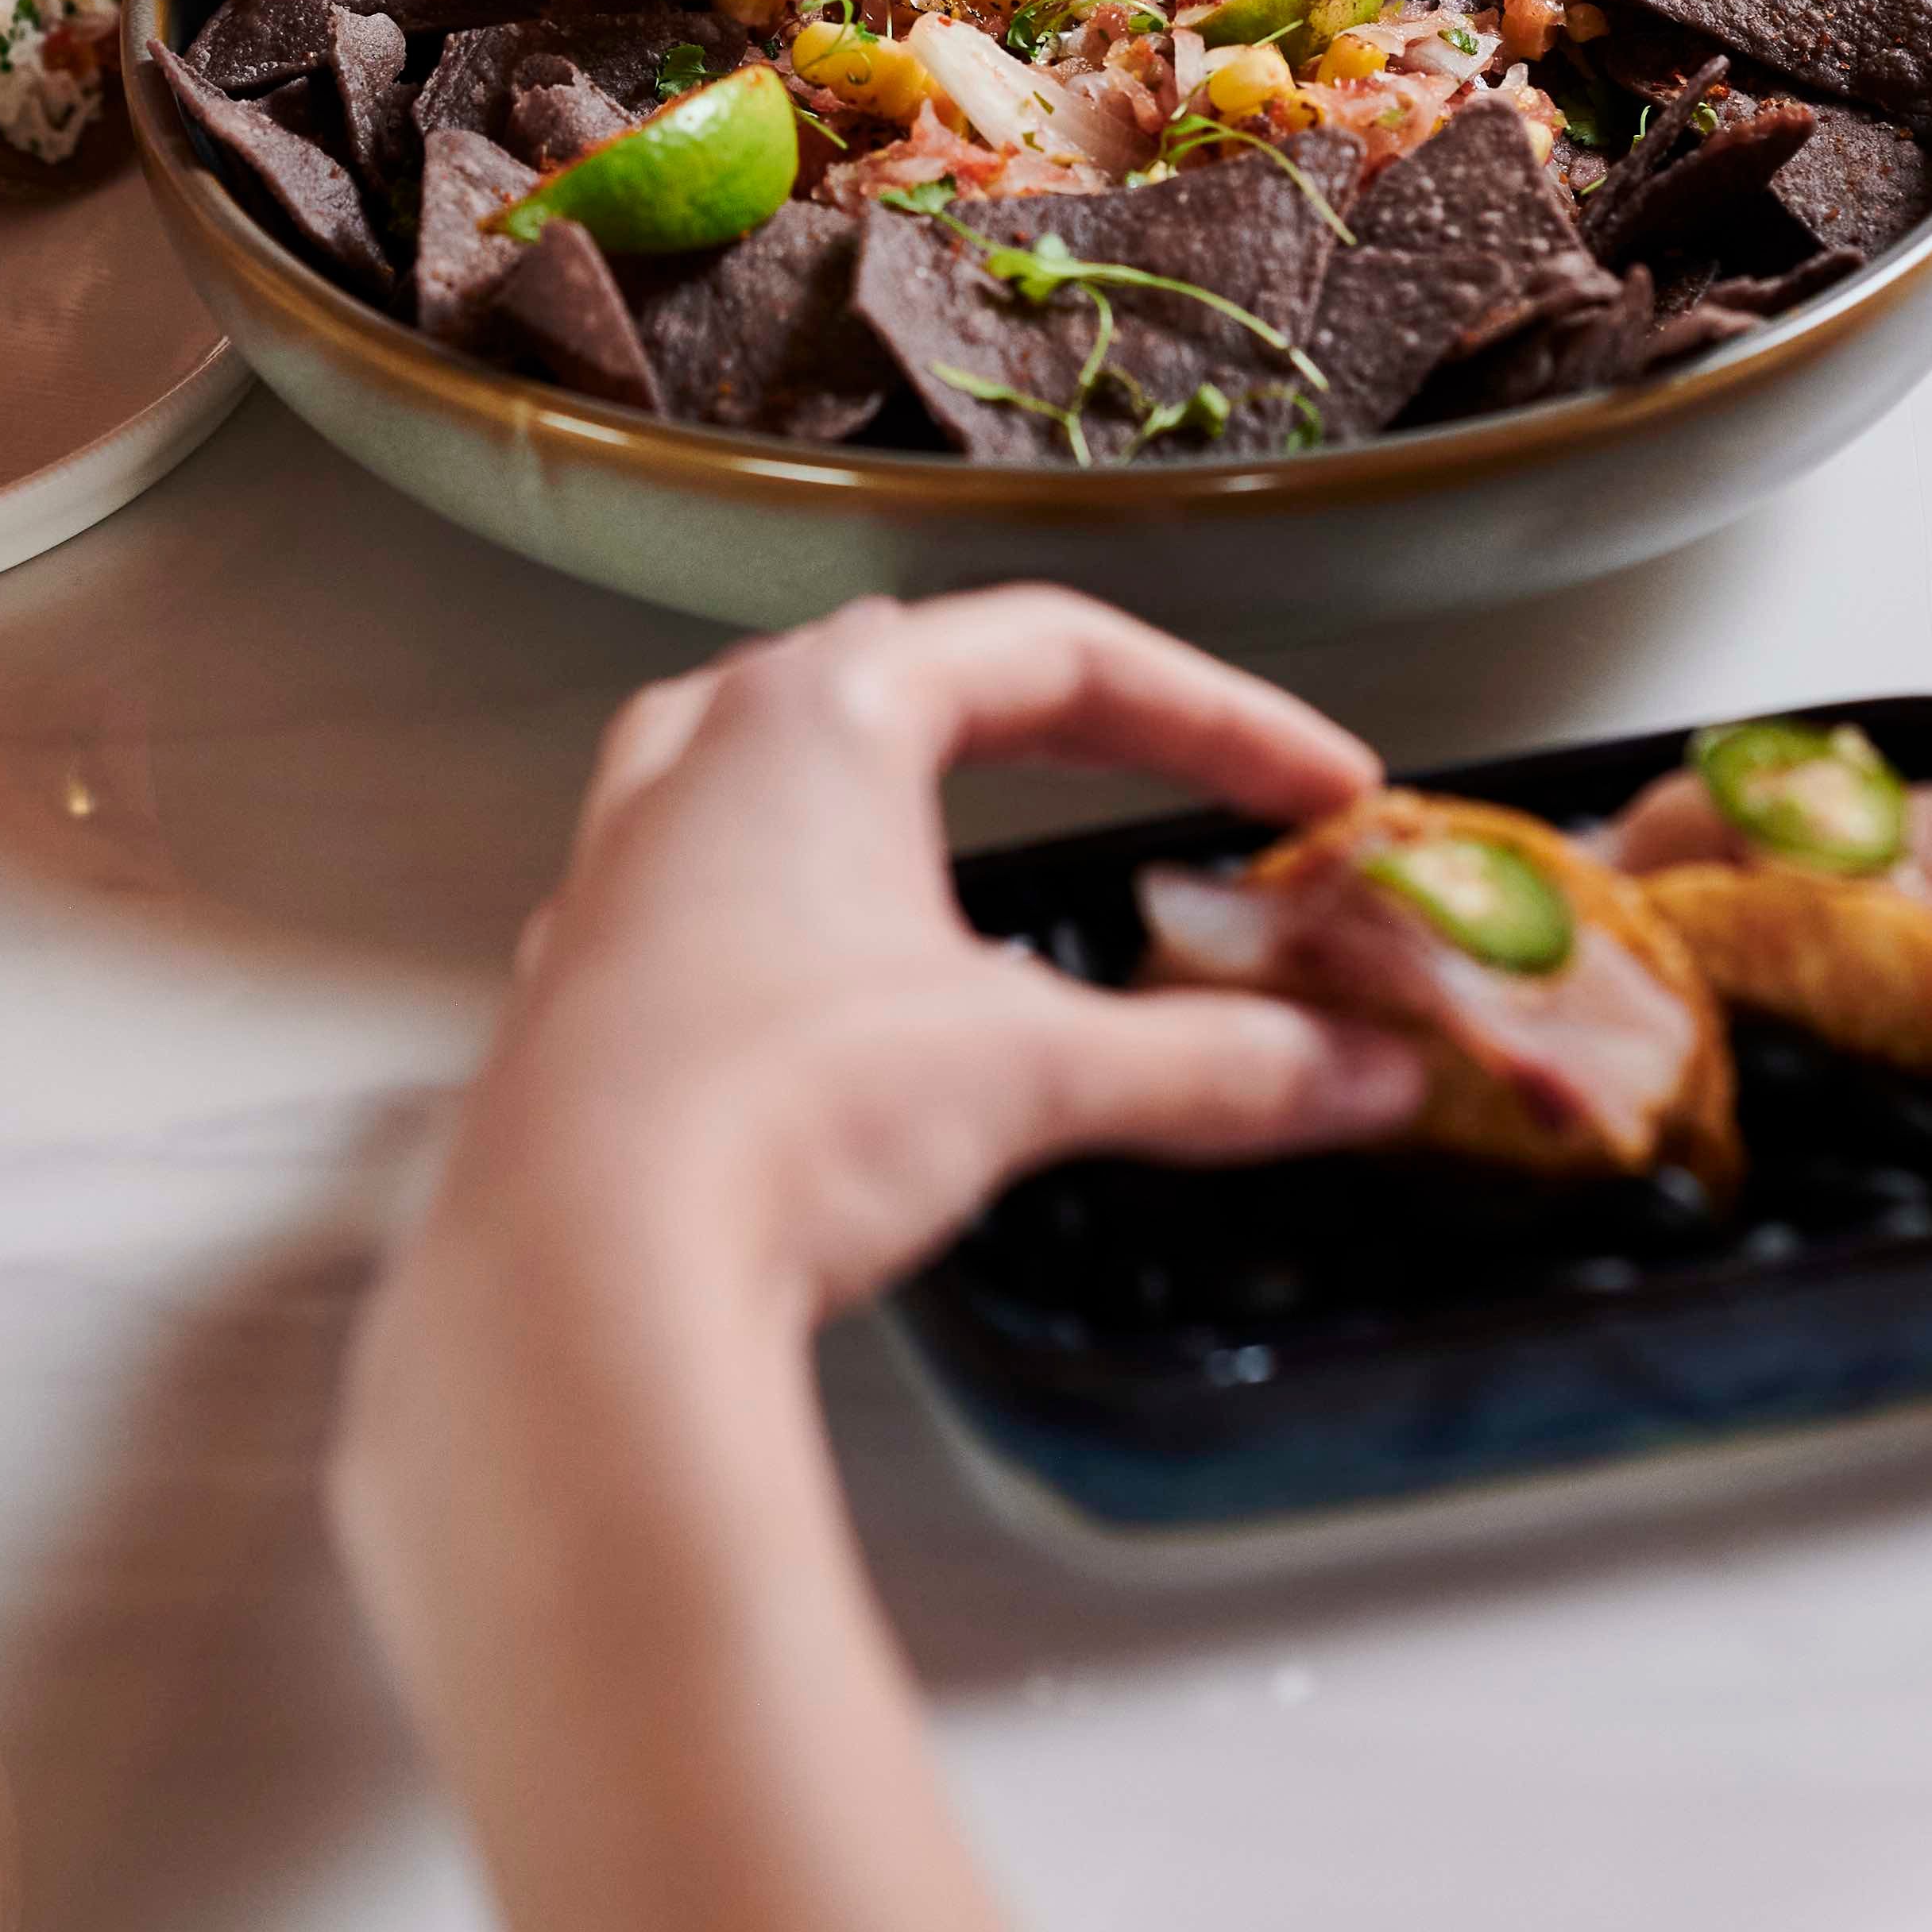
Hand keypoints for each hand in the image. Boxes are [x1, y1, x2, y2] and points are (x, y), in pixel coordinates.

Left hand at [395, 588, 1422, 1349]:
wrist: (577, 1279)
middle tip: (1180, 771)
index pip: (1058, 652)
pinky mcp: (593, 976)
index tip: (1312, 783)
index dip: (1212, 712)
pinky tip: (851, 970)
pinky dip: (819, 896)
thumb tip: (1354, 1069)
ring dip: (912, 779)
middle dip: (1068, 717)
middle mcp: (703, 755)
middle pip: (921, 673)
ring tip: (991, 818)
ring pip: (787, 754)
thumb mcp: (1033, 1073)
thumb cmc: (770, 1120)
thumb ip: (1212, 1064)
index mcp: (815, 716)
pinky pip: (720, 878)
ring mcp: (627, 862)